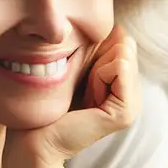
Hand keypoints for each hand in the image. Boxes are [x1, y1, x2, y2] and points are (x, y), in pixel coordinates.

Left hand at [4, 25, 141, 167]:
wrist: (34, 140)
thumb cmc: (47, 103)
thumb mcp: (77, 66)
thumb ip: (100, 48)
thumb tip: (120, 28)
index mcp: (123, 86)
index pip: (123, 40)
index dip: (97, 48)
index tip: (79, 77)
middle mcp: (133, 96)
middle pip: (126, 44)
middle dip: (99, 56)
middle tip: (81, 87)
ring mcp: (133, 105)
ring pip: (125, 52)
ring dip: (98, 66)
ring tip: (84, 93)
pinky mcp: (126, 112)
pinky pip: (121, 66)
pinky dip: (99, 74)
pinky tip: (88, 98)